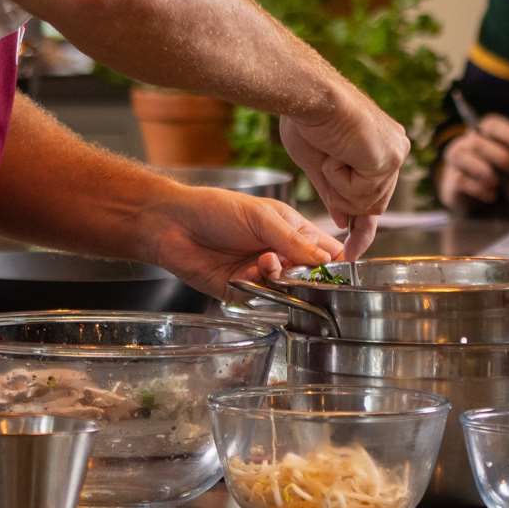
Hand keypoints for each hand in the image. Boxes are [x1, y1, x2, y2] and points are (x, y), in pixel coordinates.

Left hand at [141, 187, 343, 297]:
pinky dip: (257, 286)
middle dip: (304, 273)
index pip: (324, 250)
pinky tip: (245, 272)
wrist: (173, 225)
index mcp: (290, 229)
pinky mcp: (241, 290)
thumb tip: (326, 260)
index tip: (334, 270)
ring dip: (279, 278)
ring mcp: (260, 273)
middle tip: (293, 265)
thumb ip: (295, 240)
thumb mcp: (262, 217)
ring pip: (286, 289)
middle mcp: (279, 253)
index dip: (332, 262)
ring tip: (265, 262)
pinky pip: (260, 298)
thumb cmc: (217, 209)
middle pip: (308, 275)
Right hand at [275, 86, 404, 257]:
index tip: (352, 252)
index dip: (363, 226)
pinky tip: (335, 153)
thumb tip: (345, 223)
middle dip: (345, 201)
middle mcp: (395, 150)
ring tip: (330, 153)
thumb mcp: (321, 165)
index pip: (376, 196)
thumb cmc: (308, 119)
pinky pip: (360, 195)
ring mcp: (394, 155)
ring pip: (365, 204)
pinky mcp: (388, 159)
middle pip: (372, 205)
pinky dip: (339, 180)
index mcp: (382, 148)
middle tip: (327, 168)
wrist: (307, 95)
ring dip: (338, 187)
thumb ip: (336, 195)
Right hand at [435, 113, 508, 212]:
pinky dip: (478, 188)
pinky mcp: (450, 182)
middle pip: (478, 142)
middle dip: (502, 157)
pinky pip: (460, 180)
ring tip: (499, 183)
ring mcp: (456, 162)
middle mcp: (466, 142)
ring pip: (463, 156)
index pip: (492, 125)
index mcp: (485, 133)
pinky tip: (491, 195)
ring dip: (485, 171)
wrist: (477, 201)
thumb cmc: (502, 176)